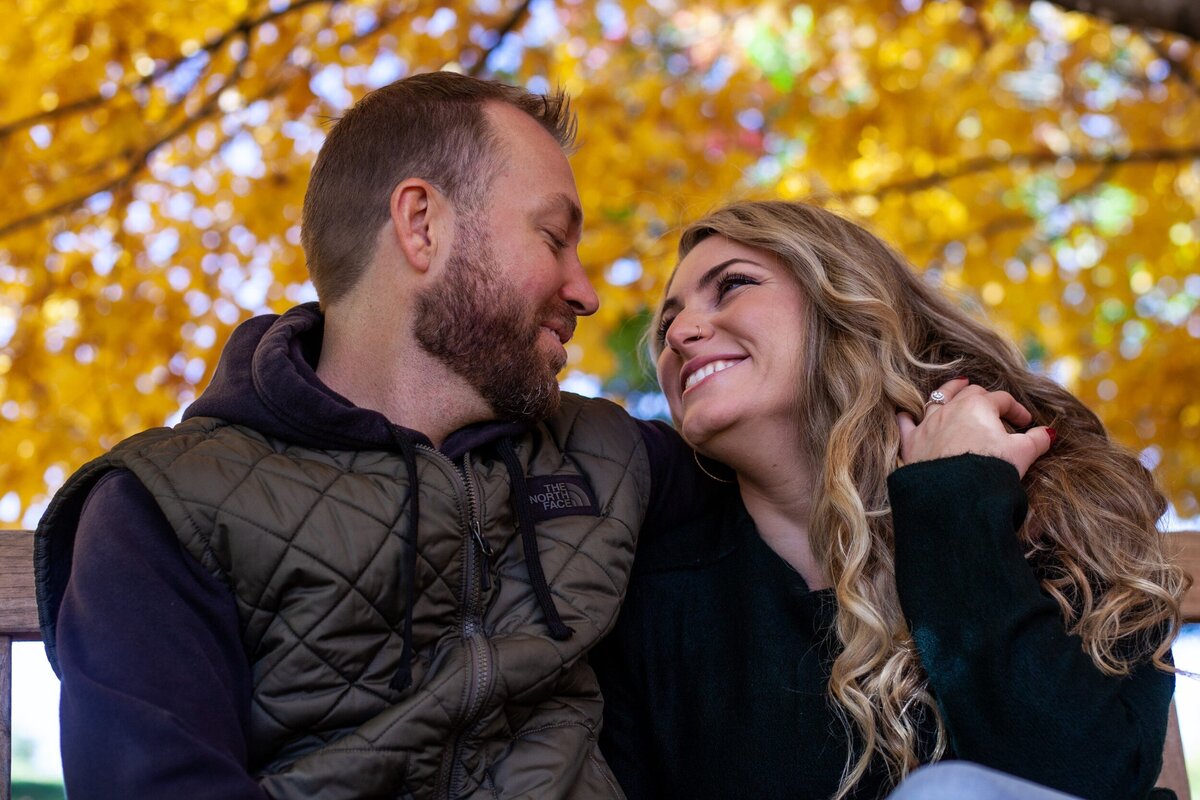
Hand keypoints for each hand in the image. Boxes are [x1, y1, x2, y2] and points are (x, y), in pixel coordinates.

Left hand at [896, 378, 1054, 477]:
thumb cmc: (990, 471)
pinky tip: (908, 414)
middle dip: (985, 398)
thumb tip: (1048, 434)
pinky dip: (908, 418)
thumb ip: (1037, 440)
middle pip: (969, 394)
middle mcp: (950, 409)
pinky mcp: (912, 443)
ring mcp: (928, 424)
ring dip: (949, 393)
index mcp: (978, 407)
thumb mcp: (1021, 454)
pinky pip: (906, 423)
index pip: (1001, 400)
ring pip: (937, 399)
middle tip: (995, 408)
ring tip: (958, 388)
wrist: (955, 495)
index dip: (1016, 409)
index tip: (1025, 423)